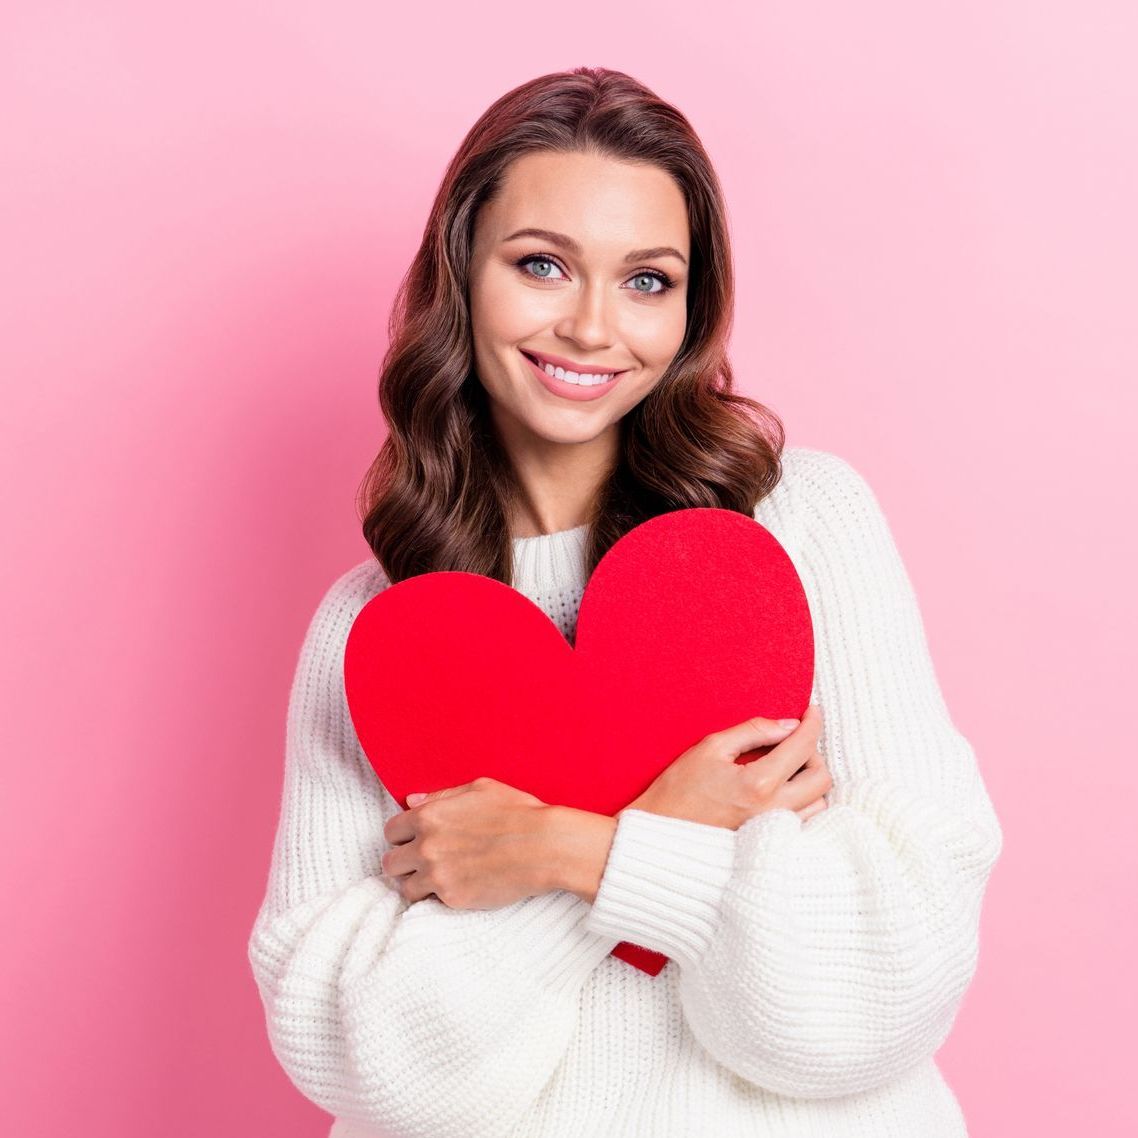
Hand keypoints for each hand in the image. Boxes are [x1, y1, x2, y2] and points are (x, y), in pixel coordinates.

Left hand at [381, 777, 554, 908]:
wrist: (544, 846)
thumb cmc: (517, 812)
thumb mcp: (479, 789)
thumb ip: (440, 796)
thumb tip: (411, 800)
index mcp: (429, 816)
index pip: (391, 831)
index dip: (403, 836)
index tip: (415, 840)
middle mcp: (426, 846)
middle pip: (391, 862)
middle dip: (404, 862)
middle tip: (423, 862)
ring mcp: (437, 875)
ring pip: (405, 887)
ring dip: (417, 883)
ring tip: (438, 878)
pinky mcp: (452, 898)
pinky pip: (430, 902)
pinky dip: (439, 897)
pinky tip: (457, 886)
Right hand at [625, 704, 831, 829]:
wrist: (660, 833)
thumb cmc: (679, 789)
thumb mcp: (712, 747)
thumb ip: (753, 731)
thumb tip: (788, 725)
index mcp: (759, 784)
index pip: (803, 747)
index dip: (813, 723)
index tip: (812, 711)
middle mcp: (774, 810)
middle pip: (822, 778)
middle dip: (814, 752)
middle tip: (793, 740)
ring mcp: (774, 830)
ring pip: (818, 802)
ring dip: (810, 779)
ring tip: (787, 765)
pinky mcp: (770, 842)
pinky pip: (804, 819)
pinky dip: (803, 799)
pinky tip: (782, 788)